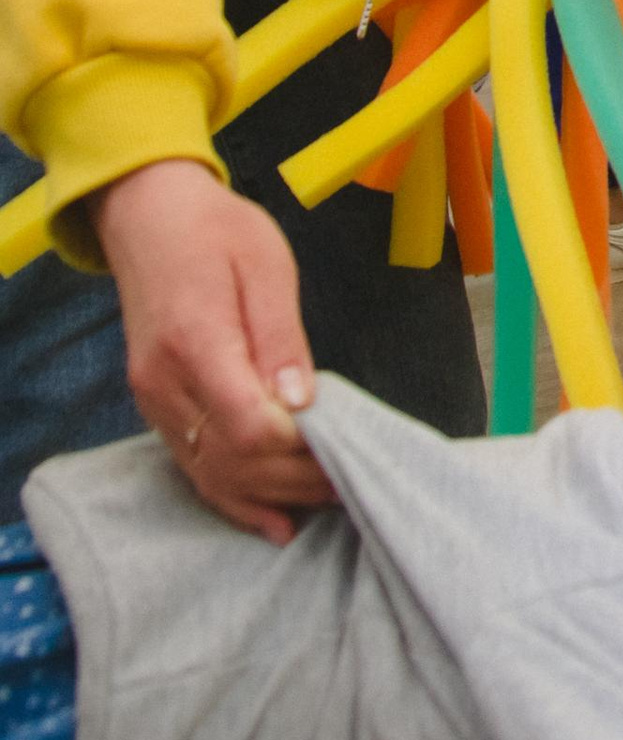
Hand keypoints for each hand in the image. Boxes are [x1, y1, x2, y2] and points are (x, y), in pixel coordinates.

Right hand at [93, 162, 327, 542]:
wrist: (149, 217)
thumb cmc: (216, 231)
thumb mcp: (266, 266)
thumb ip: (282, 338)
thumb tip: (303, 403)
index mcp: (195, 342)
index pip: (249, 426)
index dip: (300, 449)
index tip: (347, 444)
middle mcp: (164, 383)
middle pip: (235, 460)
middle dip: (300, 479)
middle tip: (357, 479)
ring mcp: (153, 401)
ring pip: (214, 475)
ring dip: (276, 495)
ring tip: (332, 498)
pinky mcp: (155, 407)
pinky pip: (194, 469)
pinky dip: (236, 500)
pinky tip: (276, 523)